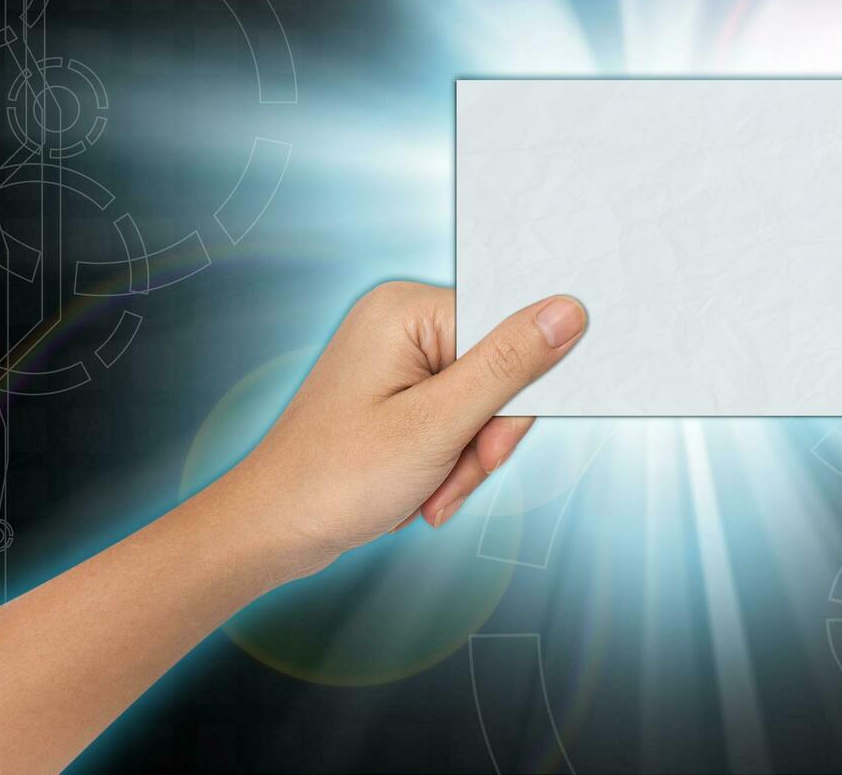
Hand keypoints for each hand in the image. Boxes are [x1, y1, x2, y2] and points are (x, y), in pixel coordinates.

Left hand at [216, 281, 586, 583]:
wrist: (271, 532)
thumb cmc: (337, 479)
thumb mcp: (438, 425)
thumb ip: (510, 365)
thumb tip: (570, 310)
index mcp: (406, 310)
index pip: (507, 332)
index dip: (512, 397)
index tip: (491, 447)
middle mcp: (401, 323)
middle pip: (497, 371)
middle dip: (483, 438)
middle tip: (449, 477)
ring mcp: (396, 360)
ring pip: (480, 406)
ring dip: (465, 460)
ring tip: (426, 494)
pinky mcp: (396, 394)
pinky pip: (454, 421)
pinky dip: (447, 464)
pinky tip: (420, 493)